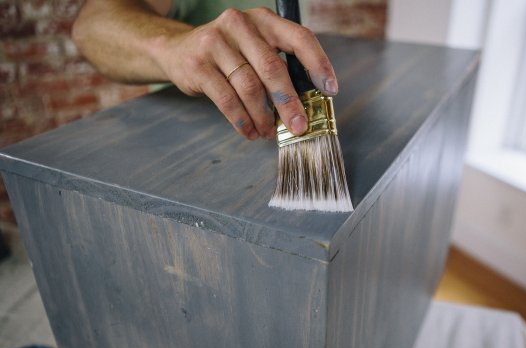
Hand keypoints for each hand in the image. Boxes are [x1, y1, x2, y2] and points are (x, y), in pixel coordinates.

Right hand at [154, 7, 338, 140]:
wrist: (178, 51)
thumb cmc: (229, 56)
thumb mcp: (255, 49)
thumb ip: (279, 67)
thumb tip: (306, 107)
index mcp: (264, 20)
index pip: (299, 37)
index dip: (318, 64)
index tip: (330, 90)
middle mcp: (240, 24)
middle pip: (272, 67)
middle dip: (289, 103)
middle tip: (299, 126)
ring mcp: (215, 42)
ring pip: (249, 87)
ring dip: (263, 116)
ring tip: (269, 133)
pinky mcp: (198, 64)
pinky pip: (226, 99)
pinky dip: (241, 120)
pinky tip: (249, 131)